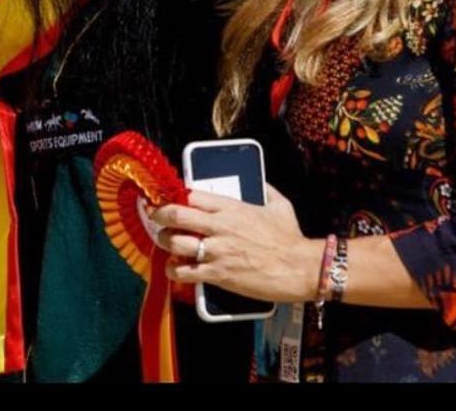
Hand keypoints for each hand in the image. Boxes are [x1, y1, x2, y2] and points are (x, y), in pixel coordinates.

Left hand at [143, 185, 318, 304]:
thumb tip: (260, 181)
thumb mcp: (278, 204)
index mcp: (230, 206)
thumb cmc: (290, 238)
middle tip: (155, 218)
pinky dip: (175, 271)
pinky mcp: (219, 274)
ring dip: (164, 243)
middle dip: (159, 216)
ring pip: (175, 243)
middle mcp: (219, 226)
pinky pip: (186, 272)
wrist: (301, 268)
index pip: (190, 195)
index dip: (173, 196)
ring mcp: (217, 251)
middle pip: (176, 215)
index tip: (165, 198)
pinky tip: (175, 270)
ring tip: (164, 244)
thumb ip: (264, 189)